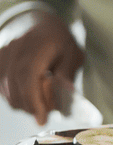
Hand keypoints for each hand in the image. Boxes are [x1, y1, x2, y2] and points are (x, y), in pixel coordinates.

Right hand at [0, 10, 83, 125]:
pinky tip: (26, 95)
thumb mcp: (73, 53)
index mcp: (37, 47)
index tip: (42, 118)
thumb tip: (65, 88)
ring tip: (38, 104)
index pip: (28, 78)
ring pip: (6, 89)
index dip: (34, 101)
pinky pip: (0, 86)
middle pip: (15, 87)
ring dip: (21, 102)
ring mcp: (3, 55)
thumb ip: (68, 71)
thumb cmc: (59, 41)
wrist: (40, 25)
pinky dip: (12, 95)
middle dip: (30, 106)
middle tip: (44, 113)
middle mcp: (15, 51)